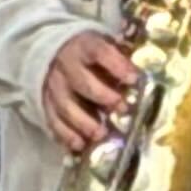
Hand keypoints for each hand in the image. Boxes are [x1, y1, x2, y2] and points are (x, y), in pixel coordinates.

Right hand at [39, 29, 135, 153]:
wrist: (54, 54)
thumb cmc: (90, 53)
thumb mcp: (104, 45)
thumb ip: (121, 56)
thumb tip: (143, 70)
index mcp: (84, 46)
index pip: (99, 52)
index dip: (116, 65)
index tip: (133, 79)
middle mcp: (66, 66)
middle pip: (82, 82)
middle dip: (103, 96)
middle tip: (121, 109)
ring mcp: (54, 86)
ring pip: (66, 105)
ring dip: (83, 121)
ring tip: (100, 134)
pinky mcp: (46, 104)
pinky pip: (53, 120)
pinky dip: (65, 134)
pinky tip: (79, 145)